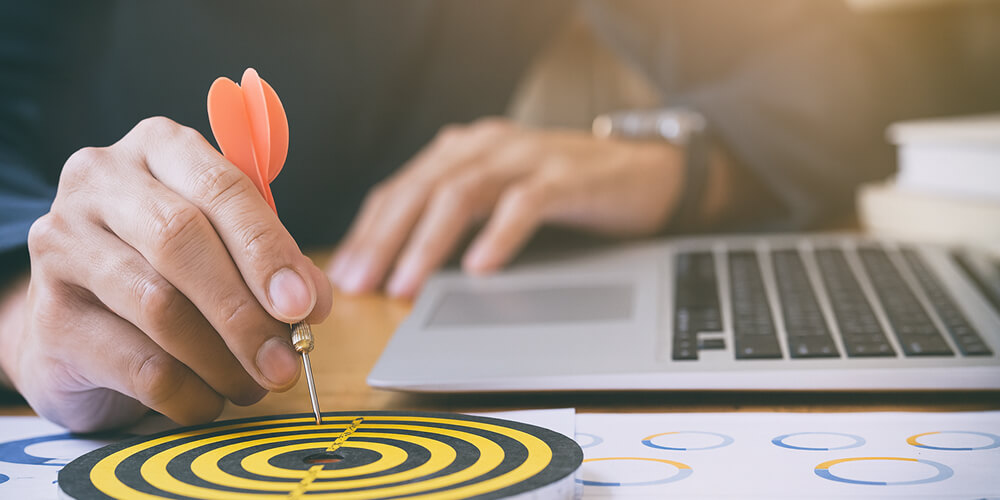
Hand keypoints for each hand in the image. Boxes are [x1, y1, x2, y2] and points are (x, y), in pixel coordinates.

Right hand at [0, 117, 331, 431]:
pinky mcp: (50, 317)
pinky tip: (208, 401)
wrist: (82, 326)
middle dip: (244, 310)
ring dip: (222, 359)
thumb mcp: (228, 248)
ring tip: (254, 384)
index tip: (303, 304)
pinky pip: (136, 363)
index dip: (267, 249)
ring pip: (159, 305)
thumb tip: (310, 302)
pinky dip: (188, 392)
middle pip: (181, 240)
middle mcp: (101, 181)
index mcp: (158, 147)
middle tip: (285, 361)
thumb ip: (272, 264)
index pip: (222, 186)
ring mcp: (62, 245)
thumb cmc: (171, 271)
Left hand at [329, 118, 683, 296]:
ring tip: (406, 283)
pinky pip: (525, 203)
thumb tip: (401, 266)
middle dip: (385, 239)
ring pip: (463, 193)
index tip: (345, 273)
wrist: (644, 171)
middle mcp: (489, 145)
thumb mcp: (499, 197)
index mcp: (465, 151)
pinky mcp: (567, 176)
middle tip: (360, 283)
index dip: (369, 231)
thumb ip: (456, 218)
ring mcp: (528, 157)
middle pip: (421, 189)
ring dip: (428, 242)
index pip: (401, 188)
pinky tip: (480, 267)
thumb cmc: (565, 190)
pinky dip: (498, 235)